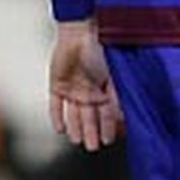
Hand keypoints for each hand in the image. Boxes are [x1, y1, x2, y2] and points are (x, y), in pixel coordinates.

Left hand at [48, 20, 121, 150]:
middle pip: (90, 117)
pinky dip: (57, 116)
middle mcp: (90, 92)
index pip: (108, 113)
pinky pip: (56, 104)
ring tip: (78, 142)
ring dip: (76, 128)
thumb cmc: (102, 49)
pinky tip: (60, 129)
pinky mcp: (57, 84)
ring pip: (74, 114)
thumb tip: (123, 118)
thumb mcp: (114, 74)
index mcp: (106, 89)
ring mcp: (73, 88)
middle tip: (92, 148)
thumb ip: (118, 95)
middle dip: (92, 132)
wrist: (80, 31)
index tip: (109, 141)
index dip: (108, 127)